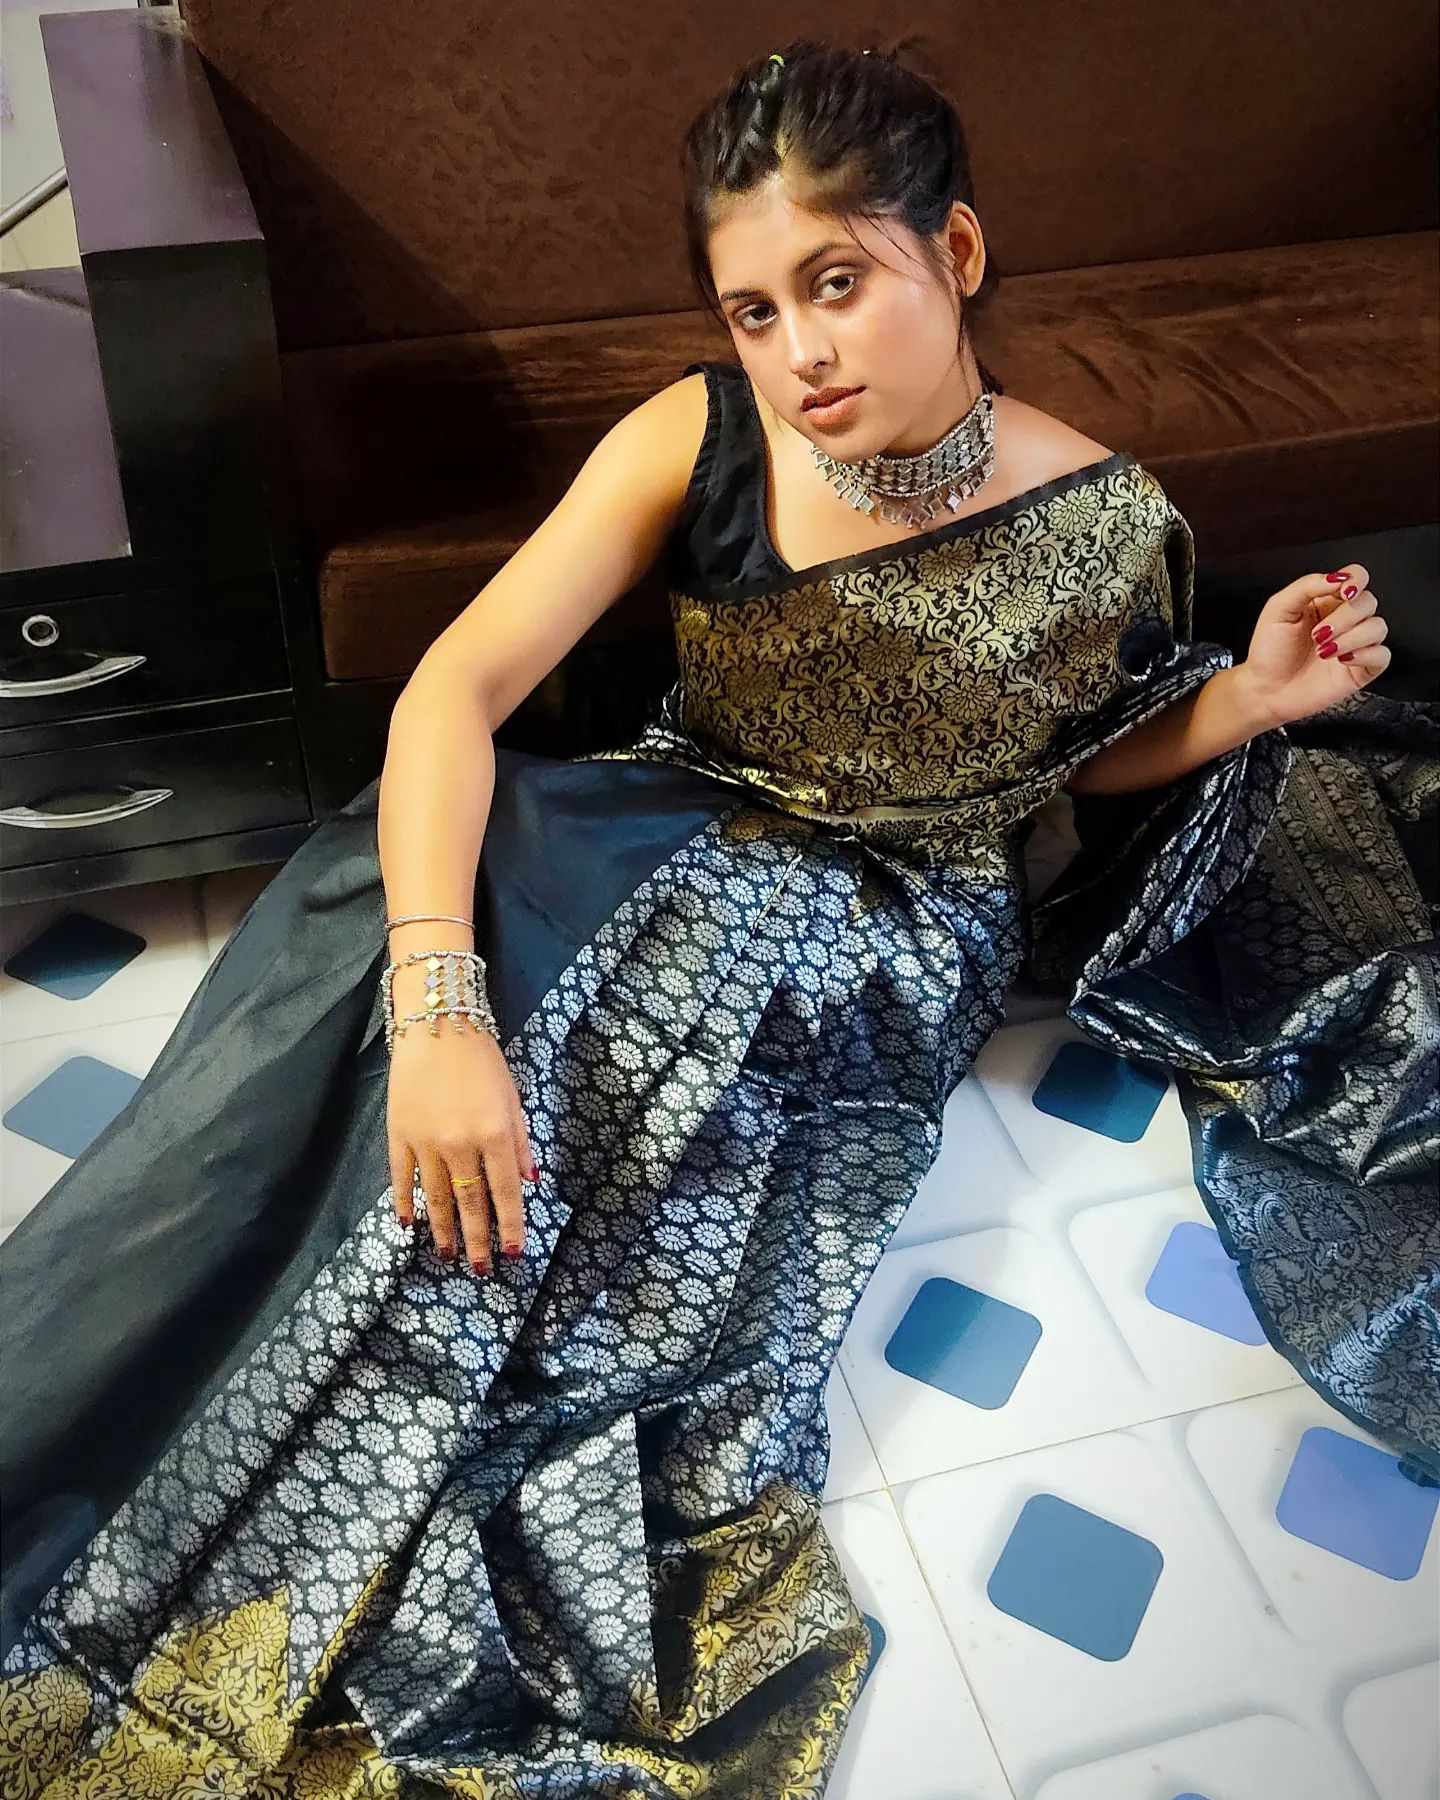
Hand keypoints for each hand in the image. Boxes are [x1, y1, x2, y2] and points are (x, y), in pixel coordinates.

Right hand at [387, 1027, 536, 1276]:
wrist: (436, 1025)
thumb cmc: (482, 1059)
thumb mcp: (513, 1098)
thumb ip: (521, 1143)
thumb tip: (530, 1183)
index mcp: (495, 1133)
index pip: (505, 1192)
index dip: (510, 1225)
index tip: (512, 1252)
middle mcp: (461, 1144)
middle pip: (470, 1203)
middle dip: (477, 1239)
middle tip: (480, 1268)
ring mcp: (426, 1143)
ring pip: (435, 1198)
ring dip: (443, 1230)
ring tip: (449, 1254)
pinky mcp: (399, 1135)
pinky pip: (402, 1179)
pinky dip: (405, 1204)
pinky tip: (409, 1225)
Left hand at [1236, 564, 1391, 729]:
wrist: (1265, 690)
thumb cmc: (1269, 651)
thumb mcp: (1278, 609)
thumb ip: (1307, 586)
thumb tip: (1338, 577)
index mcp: (1326, 600)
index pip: (1357, 577)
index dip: (1357, 580)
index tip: (1344, 592)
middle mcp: (1345, 620)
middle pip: (1368, 602)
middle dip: (1344, 618)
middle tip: (1317, 635)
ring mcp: (1355, 644)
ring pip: (1378, 627)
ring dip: (1351, 638)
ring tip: (1324, 651)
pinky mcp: (1362, 668)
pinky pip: (1383, 655)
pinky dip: (1365, 655)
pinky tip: (1342, 660)